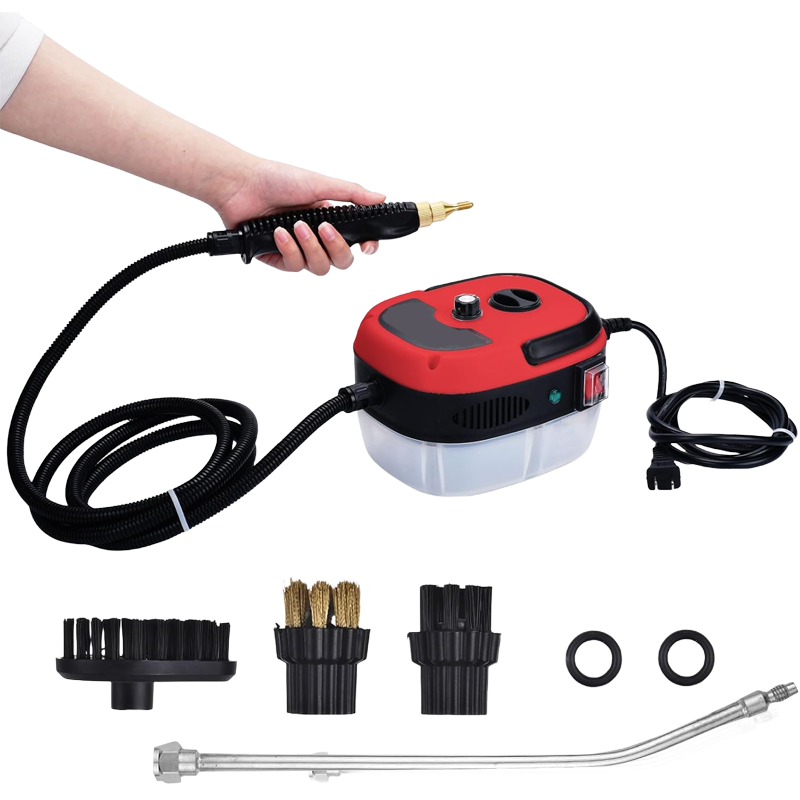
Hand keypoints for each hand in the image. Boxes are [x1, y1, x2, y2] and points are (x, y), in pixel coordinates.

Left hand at [214, 159, 384, 275]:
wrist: (240, 185)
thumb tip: (381, 197)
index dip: (366, 247)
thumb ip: (352, 194)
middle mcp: (315, 237)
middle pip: (342, 261)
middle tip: (324, 228)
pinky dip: (288, 249)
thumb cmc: (276, 178)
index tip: (366, 246)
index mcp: (330, 219)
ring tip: (296, 226)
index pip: (356, 241)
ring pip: (320, 268)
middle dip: (335, 247)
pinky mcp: (278, 259)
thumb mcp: (319, 183)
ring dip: (310, 247)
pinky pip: (294, 267)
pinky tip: (278, 232)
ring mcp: (298, 249)